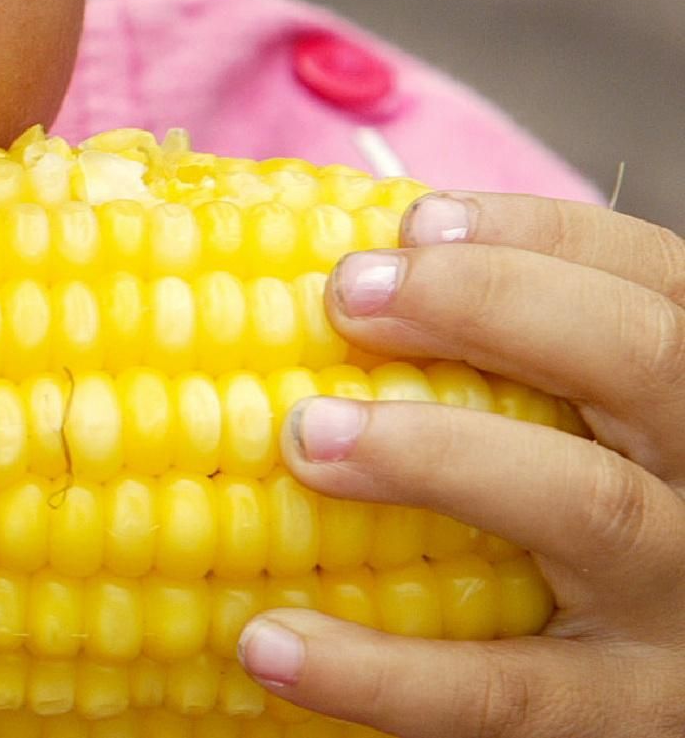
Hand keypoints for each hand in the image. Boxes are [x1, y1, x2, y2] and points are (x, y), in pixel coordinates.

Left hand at [239, 191, 684, 735]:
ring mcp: (683, 612)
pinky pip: (504, 695)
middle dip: (493, 301)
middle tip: (348, 295)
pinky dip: (380, 673)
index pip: (658, 286)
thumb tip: (327, 271)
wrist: (643, 707)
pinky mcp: (627, 721)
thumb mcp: (590, 443)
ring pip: (585, 507)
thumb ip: (513, 371)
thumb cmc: (578, 549)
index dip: (543, 238)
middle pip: (643, 360)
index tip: (414, 223)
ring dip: (434, 454)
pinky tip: (268, 641)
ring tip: (305, 434)